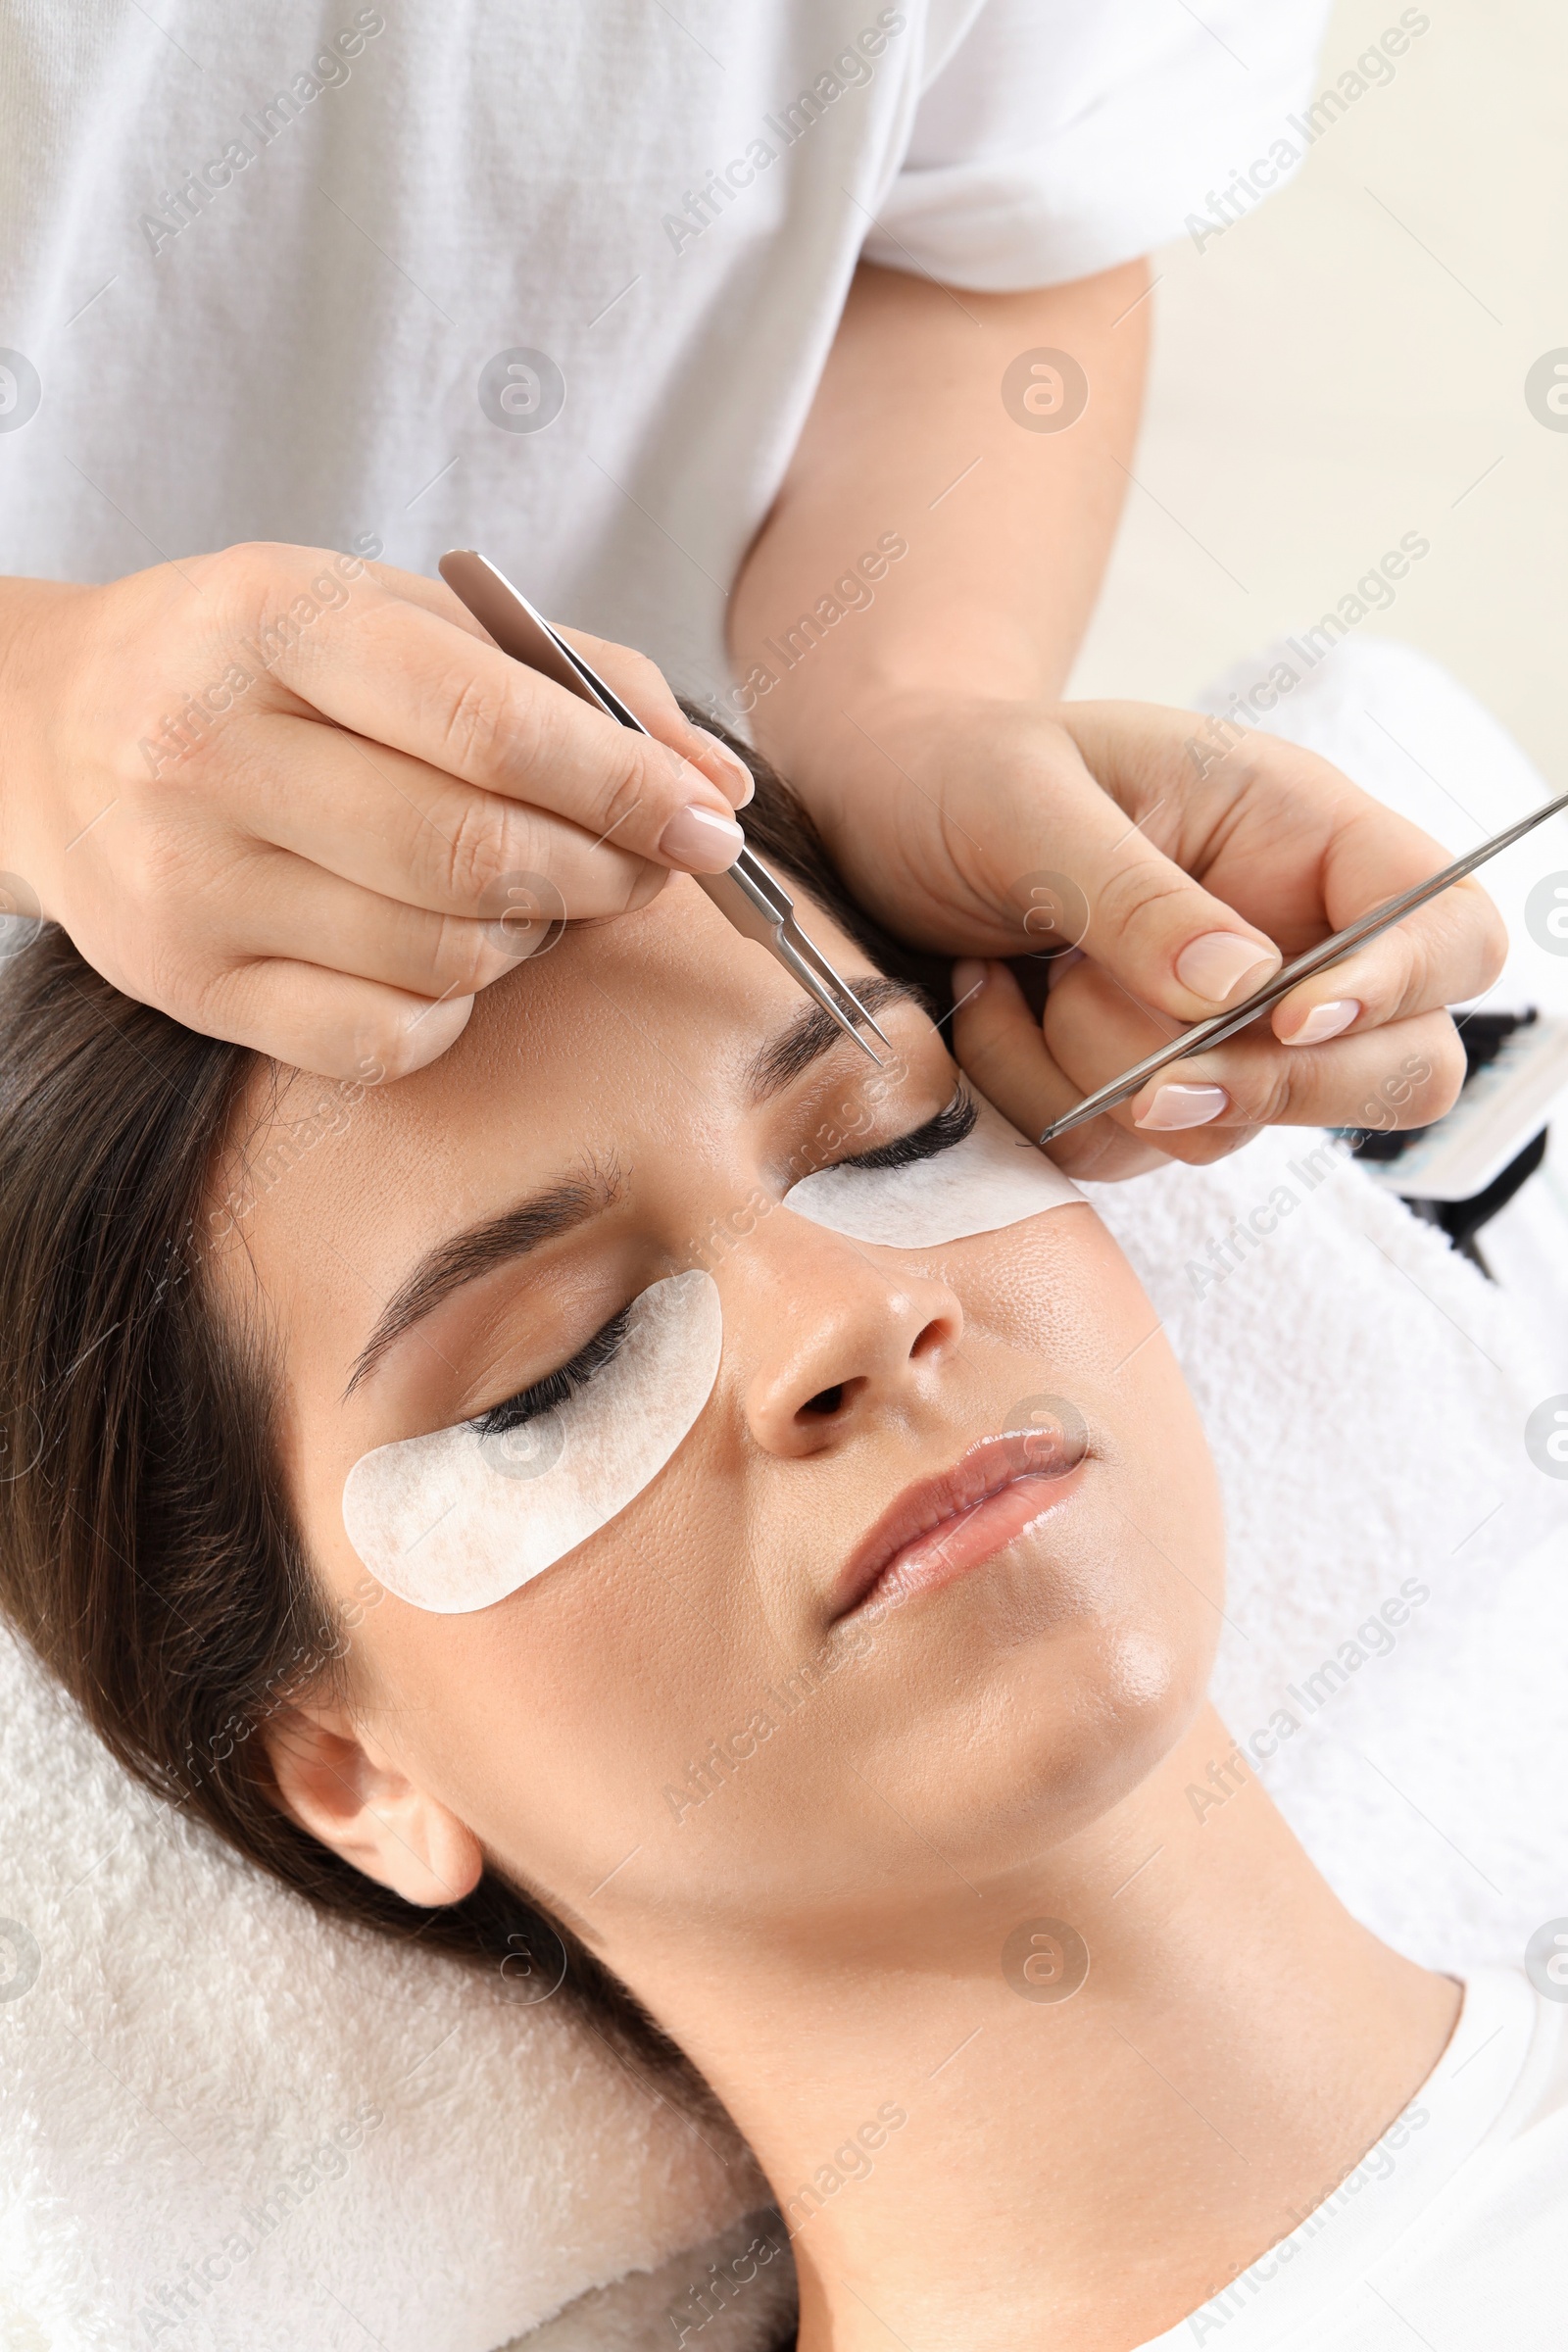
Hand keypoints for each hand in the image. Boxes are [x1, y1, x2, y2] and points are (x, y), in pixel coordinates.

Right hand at [0, 544, 752, 1076]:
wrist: (48, 732)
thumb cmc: (257, 665)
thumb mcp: (392, 614)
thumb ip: (565, 676)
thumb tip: (719, 784)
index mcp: (274, 622)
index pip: (491, 727)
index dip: (626, 787)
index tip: (710, 823)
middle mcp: (210, 750)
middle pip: (474, 856)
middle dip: (603, 872)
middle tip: (650, 865)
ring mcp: (187, 880)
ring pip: (441, 957)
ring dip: (530, 936)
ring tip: (529, 891)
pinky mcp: (184, 984)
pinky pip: (381, 1041)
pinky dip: (453, 1012)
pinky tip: (443, 956)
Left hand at [797, 693, 1505, 1178]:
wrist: (868, 815)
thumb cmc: (956, 770)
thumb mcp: (1027, 800)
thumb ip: (1136, 894)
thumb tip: (1242, 993)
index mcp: (1301, 834)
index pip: (1449, 931)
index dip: (1402, 988)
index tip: (1289, 1015)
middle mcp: (1288, 939)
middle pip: (1398, 1070)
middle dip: (1266, 1085)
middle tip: (1145, 1070)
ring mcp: (1223, 1031)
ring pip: (1236, 1126)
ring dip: (1106, 1079)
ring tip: (1014, 974)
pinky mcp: (1145, 1090)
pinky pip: (1128, 1155)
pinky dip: (1043, 1101)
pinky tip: (988, 1005)